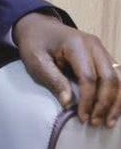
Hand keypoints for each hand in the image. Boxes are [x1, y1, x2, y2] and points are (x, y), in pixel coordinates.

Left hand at [13, 12, 120, 126]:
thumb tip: (68, 103)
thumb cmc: (35, 43)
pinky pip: (118, 76)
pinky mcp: (104, 56)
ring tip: (108, 122)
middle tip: (95, 123)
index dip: (88, 100)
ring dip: (116, 102)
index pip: (89, 77)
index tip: (82, 117)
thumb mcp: (36, 60)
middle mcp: (94, 45)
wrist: (38, 26)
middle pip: (109, 78)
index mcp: (76, 44)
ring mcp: (102, 49)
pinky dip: (118, 94)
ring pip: (119, 78)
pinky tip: (113, 110)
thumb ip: (53, 79)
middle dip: (105, 104)